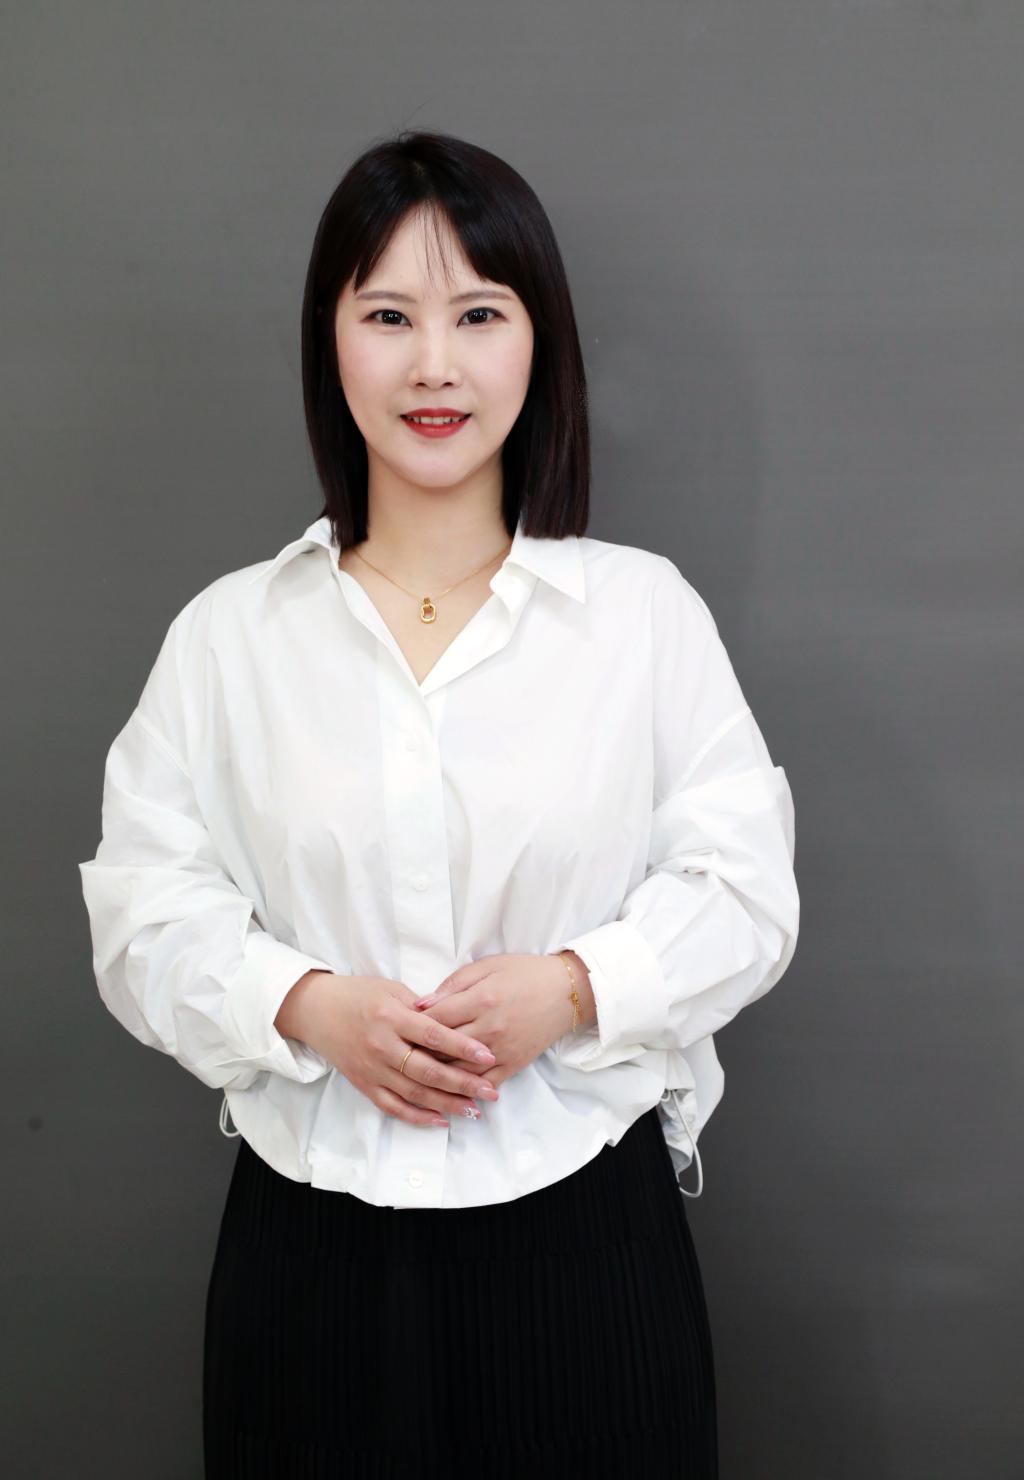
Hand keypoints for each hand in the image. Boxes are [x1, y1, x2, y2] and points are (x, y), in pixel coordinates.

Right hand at [275, 971, 500, 1126]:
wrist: (317, 1010)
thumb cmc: (359, 994)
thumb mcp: (392, 989)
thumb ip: (423, 1008)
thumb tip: (456, 1022)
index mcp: (391, 1017)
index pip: (433, 1035)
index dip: (462, 1047)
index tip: (488, 1056)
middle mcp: (382, 1046)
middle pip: (428, 1071)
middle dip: (463, 1084)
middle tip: (490, 1091)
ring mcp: (372, 1069)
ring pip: (414, 1093)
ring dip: (447, 1104)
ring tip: (474, 1109)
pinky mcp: (364, 1084)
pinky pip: (393, 1107)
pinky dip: (417, 1117)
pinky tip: (441, 1120)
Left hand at [410, 952, 592, 1088]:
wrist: (566, 991)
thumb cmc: (525, 973)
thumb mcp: (488, 967)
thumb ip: (454, 984)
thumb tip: (423, 1003)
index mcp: (481, 999)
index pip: (437, 1018)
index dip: (413, 1025)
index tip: (397, 1029)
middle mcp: (490, 1027)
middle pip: (443, 1048)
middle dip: (417, 1053)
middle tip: (397, 1057)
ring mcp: (502, 1049)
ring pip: (460, 1071)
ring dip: (436, 1077)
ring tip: (413, 1079)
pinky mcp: (514, 1063)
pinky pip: (485, 1083)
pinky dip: (466, 1091)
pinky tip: (449, 1095)